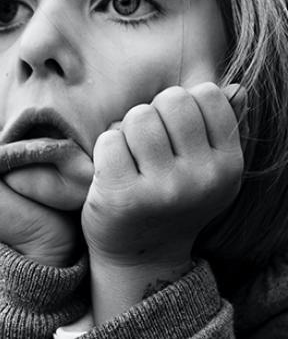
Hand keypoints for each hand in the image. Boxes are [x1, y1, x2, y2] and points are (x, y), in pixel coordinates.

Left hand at [82, 82, 245, 267]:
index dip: (183, 105)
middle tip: (149, 143)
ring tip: (132, 157)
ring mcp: (163, 189)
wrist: (142, 254)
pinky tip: (114, 171)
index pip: (207, 94)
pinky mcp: (123, 197)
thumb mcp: (209, 170)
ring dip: (128, 131)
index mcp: (228, 165)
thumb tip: (235, 87)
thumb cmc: (173, 201)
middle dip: (154, 112)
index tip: (175, 131)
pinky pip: (109, 140)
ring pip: (138, 117)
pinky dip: (106, 148)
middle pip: (171, 99)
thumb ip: (223, 128)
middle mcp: (201, 178)